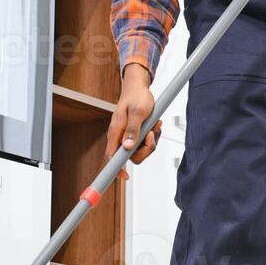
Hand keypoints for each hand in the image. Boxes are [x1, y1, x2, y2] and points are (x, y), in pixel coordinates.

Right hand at [105, 63, 162, 180]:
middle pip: (132, 157)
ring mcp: (128, 136)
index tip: (124, 176)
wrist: (139, 88)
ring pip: (141, 150)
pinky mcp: (136, 134)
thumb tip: (127, 147)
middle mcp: (120, 137)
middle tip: (151, 135)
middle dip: (146, 149)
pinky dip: (153, 136)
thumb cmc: (136, 97)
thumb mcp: (138, 112)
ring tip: (154, 126)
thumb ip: (133, 130)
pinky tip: (154, 125)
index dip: (116, 169)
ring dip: (152, 141)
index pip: (111, 157)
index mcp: (116, 132)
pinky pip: (146, 143)